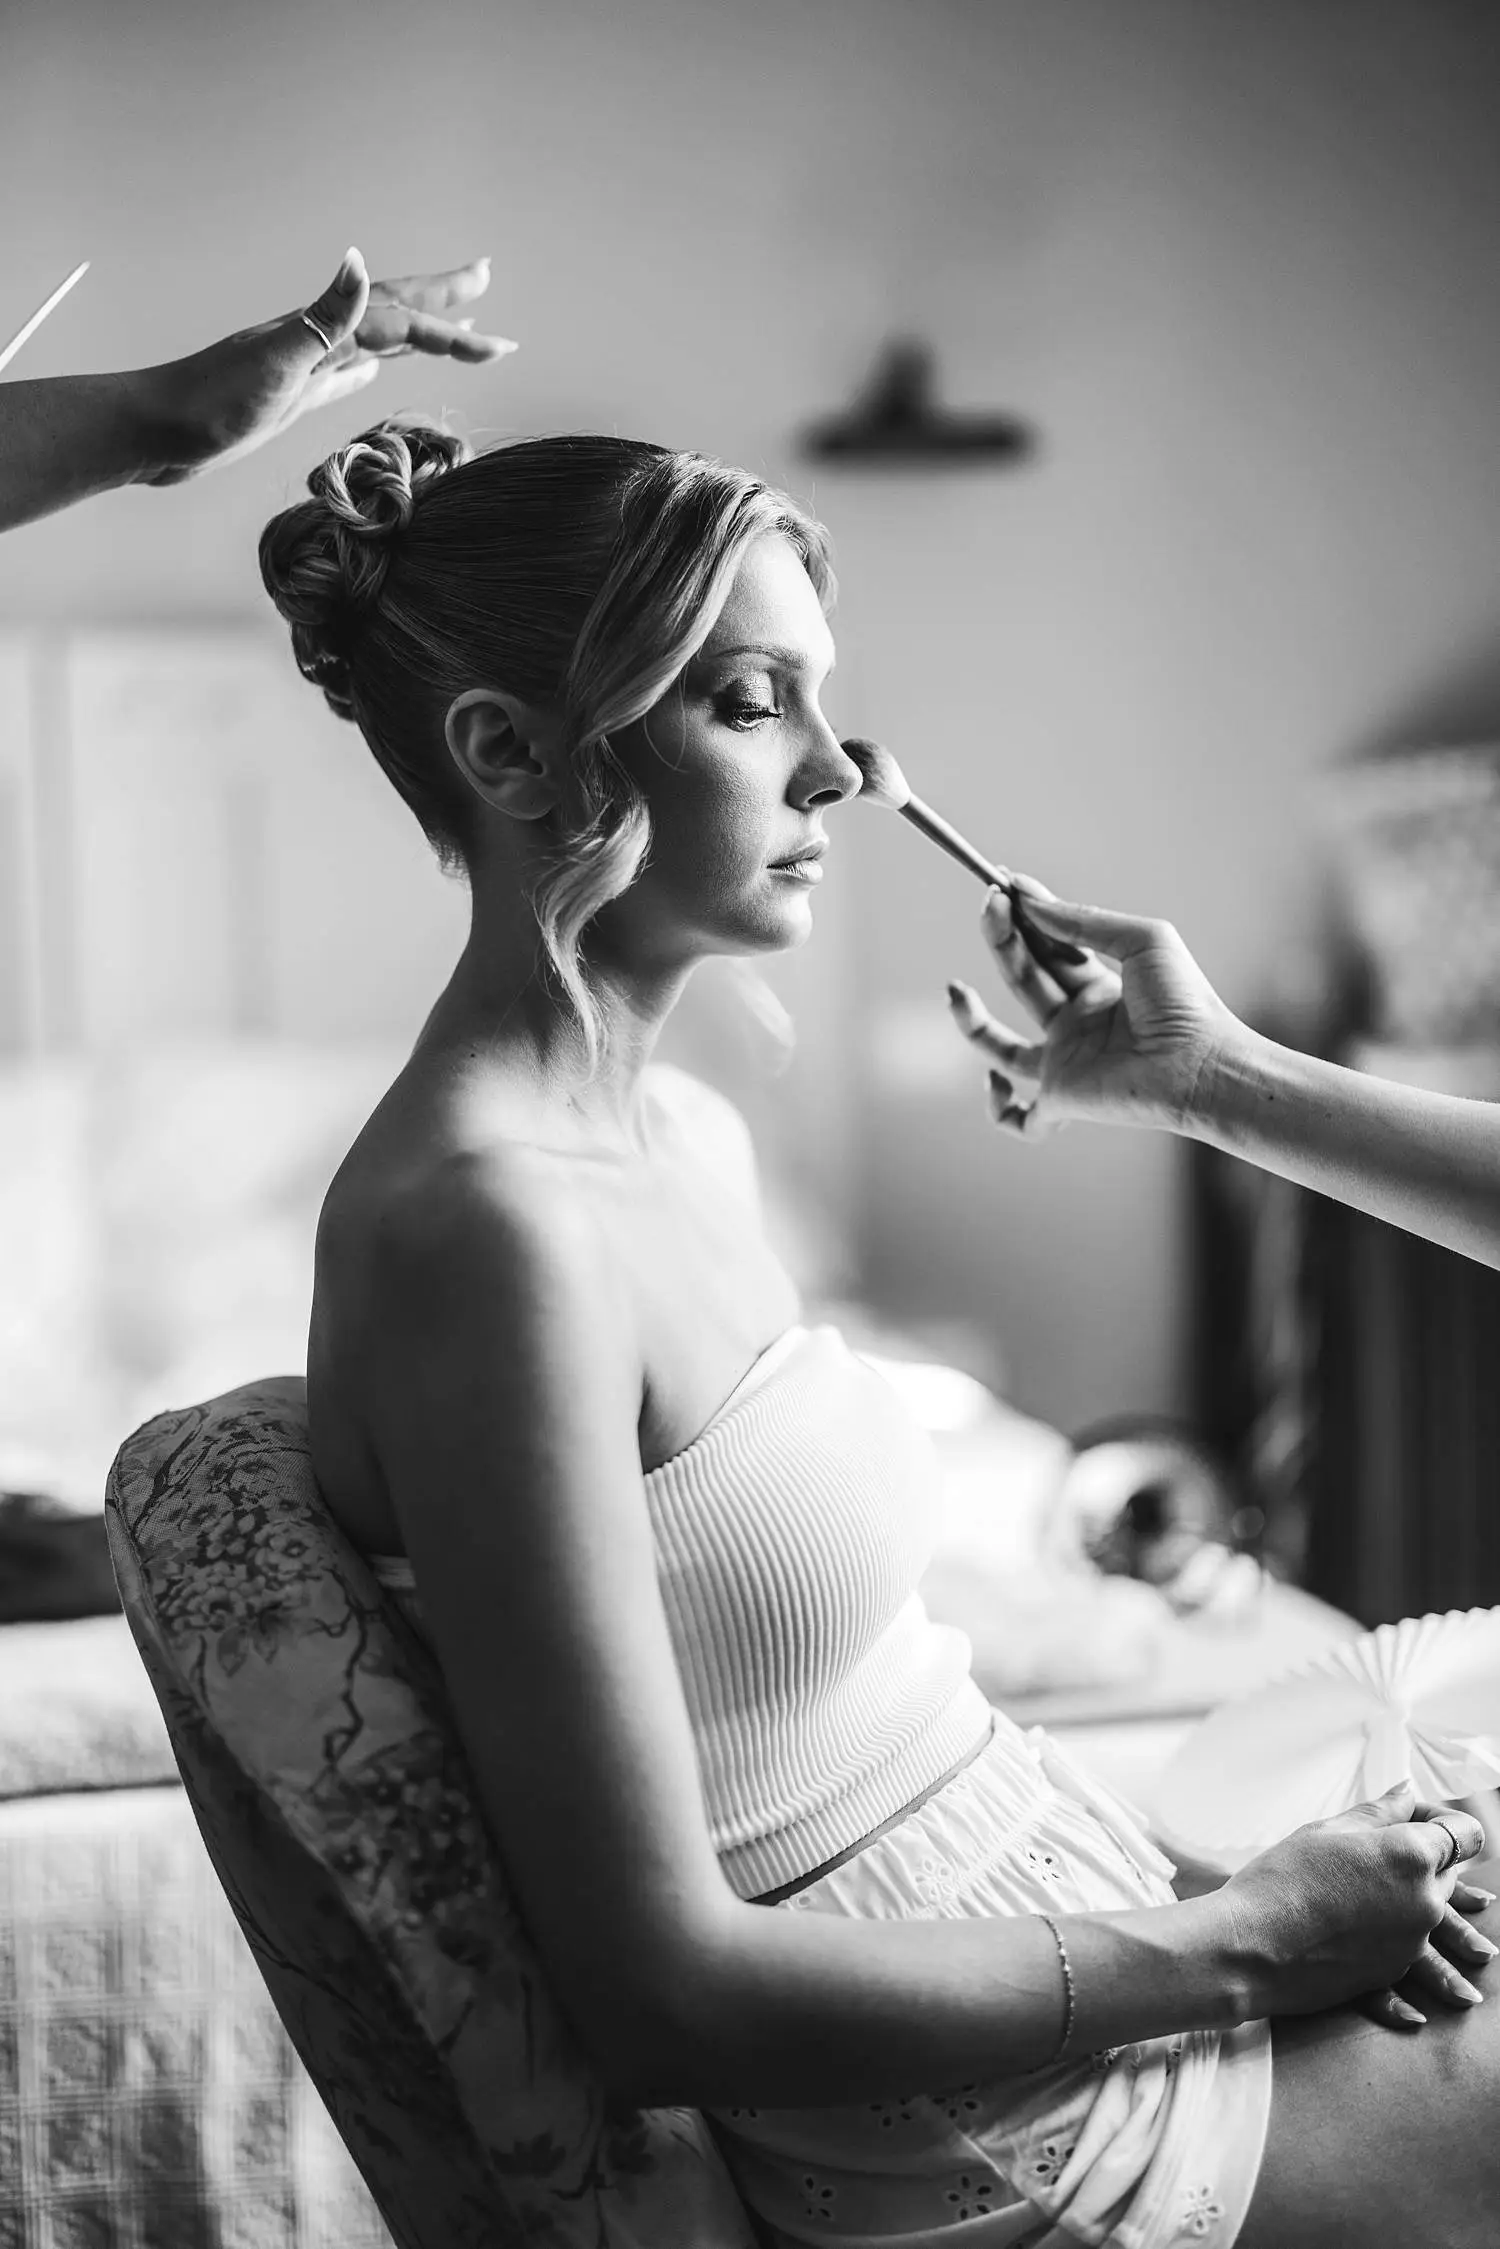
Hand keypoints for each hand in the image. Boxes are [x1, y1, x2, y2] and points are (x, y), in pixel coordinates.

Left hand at [129, 246, 515, 484]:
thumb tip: (356, 260)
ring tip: (450, 324)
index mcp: (319, 330)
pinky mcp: (289, 395)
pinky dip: (366, 367)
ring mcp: (304, 366)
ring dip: (414, 331)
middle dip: (442, 301)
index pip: (400, 320)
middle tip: (486, 278)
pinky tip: (372, 369)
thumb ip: (322, 317)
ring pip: (374, 341)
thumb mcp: (275, 360)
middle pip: (392, 313)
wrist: (156, 431)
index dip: (451, 328)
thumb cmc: (209, 404)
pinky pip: (341, 374)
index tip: (500, 343)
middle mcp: (316, 339)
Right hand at [945, 880, 1243, 1138]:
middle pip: (1023, 979)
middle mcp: (1079, 1025)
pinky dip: (997, 1106)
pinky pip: (1020, 1121)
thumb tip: (1030, 902)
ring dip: (970, 1021)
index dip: (1025, 917)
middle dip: (1003, 940)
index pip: (1048, 948)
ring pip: (1003, 1049)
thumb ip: (1084, 921)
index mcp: (1100, 988)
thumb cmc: (1185, 1002)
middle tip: (989, 904)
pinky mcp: (1063, 1102)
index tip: (1003, 885)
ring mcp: (1067, 1065)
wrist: (1203, 1064)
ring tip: (953, 989)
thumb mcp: (1140, 940)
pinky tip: (995, 1079)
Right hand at [1216, 1780, 1492, 2028]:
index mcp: (1411, 1855)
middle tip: (1396, 1853)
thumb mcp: (1327, 1832)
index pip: (1462, 1832)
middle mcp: (1424, 1901)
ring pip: (1438, 1921)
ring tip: (1471, 1947)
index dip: (1445, 1820)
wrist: (1252, 1947)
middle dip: (1433, 1860)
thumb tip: (1407, 1794)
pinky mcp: (1394, 1971)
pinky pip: (1415, 1960)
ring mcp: (1412, 1942)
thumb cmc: (1281, 1879)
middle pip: (1449, 1875)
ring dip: (1439, 1917)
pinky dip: (1417, 1959)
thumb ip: (1377, 1813)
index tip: (1419, 1818)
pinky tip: (1422, 1985)